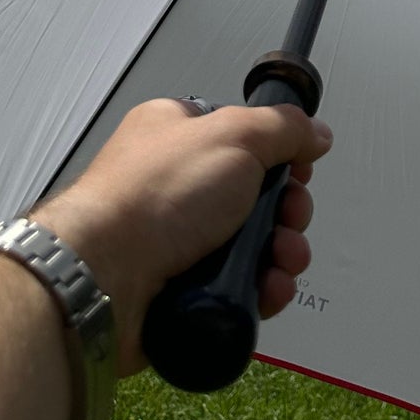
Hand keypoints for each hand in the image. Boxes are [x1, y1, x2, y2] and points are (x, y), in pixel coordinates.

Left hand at [34, 97, 331, 374]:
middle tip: (291, 222)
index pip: (244, 140)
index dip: (279, 158)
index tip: (297, 173)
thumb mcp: (233, 136)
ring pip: (250, 246)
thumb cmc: (157, 195)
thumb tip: (316, 133)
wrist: (103, 279)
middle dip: (287, 213)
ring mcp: (177, 241)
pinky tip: (268, 291)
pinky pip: (235, 287)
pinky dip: (260, 289)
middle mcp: (176, 186)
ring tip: (282, 264)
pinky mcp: (180, 290)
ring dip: (281, 255)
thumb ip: (283, 128)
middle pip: (255, 196)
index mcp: (178, 134)